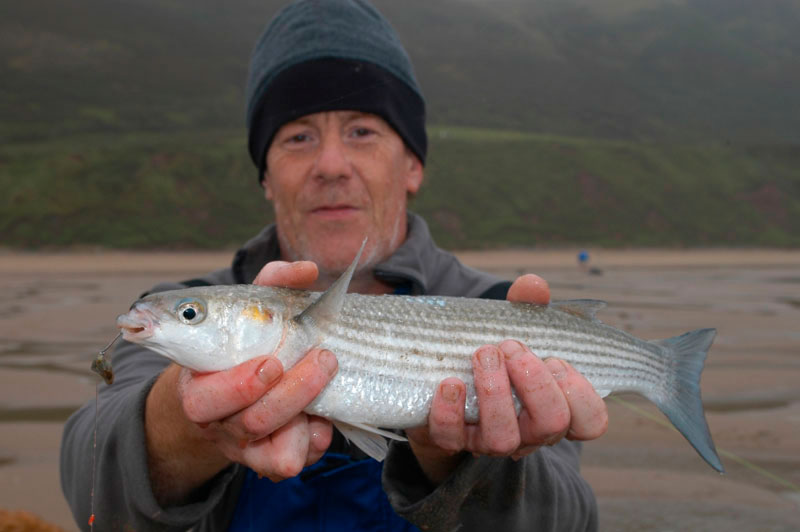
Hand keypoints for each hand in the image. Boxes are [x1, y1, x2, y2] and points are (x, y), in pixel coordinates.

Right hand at [145, 260, 336, 504]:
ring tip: (328, 386)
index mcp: (199, 386)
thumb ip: (274, 282)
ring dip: (306, 419)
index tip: (273, 361)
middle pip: (250, 422)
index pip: (206, 400)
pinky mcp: (269, 459)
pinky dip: (314, 444)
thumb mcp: (251, 307)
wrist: (234, 383)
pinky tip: (324, 418)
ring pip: (274, 452)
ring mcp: (245, 445)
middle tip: (324, 359)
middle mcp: (219, 422)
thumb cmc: (244, 340)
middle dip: (292, 393)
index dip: (240, 385)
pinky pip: (293, 464)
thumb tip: (306, 269)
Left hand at [406, 274, 608, 483]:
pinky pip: (452, 437)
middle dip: (535, 381)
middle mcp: (529, 432)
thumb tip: (534, 285)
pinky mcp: (452, 441)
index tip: (555, 359)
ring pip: (504, 437)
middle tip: (511, 346)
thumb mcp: (514, 328)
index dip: (580, 393)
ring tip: (483, 353)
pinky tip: (450, 383)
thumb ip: (528, 307)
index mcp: (555, 407)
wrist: (442, 384)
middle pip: (552, 424)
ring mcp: (491, 440)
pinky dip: (450, 411)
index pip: (591, 422)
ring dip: (494, 391)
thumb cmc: (495, 357)